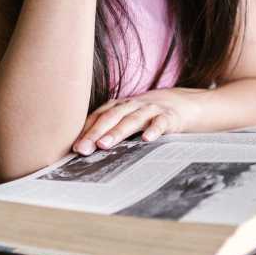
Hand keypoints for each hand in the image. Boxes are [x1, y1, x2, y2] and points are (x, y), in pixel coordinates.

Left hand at [72, 88, 204, 154]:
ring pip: (132, 120)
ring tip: (105, 144)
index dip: (85, 131)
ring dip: (117, 131)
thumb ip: (108, 129)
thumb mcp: (126, 118)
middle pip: (111, 117)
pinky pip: (160, 123)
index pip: (98, 117)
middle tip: (83, 149)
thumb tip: (81, 150)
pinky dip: (154, 130)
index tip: (74, 148)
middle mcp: (132, 105)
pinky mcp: (169, 117)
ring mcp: (150, 110)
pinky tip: (147, 139)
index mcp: (118, 106)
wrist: (181, 104)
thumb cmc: (145, 116)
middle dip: (95, 133)